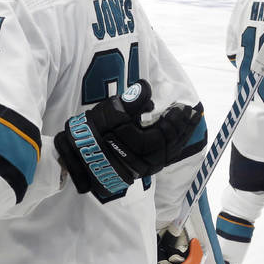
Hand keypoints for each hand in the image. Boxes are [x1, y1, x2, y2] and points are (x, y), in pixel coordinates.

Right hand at [54, 80, 203, 201]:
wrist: (72, 158)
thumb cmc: (89, 133)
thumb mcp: (109, 112)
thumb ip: (132, 100)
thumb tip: (147, 88)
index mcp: (139, 147)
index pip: (166, 134)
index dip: (176, 121)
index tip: (183, 107)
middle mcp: (143, 163)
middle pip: (170, 147)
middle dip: (182, 130)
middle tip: (192, 116)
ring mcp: (139, 171)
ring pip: (165, 157)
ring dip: (177, 141)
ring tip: (185, 127)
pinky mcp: (133, 174)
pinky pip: (158, 162)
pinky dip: (168, 150)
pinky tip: (170, 142)